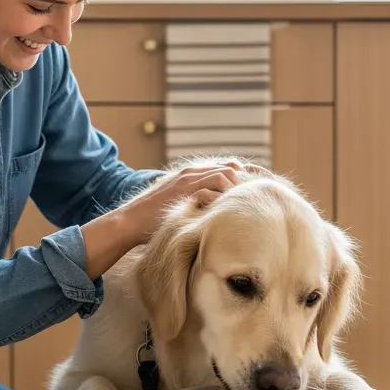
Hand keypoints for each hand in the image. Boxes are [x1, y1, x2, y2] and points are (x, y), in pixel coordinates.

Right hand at [119, 161, 246, 244]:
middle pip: (232, 167)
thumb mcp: (182, 208)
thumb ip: (199, 205)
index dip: (245, 177)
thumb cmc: (155, 220)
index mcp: (193, 175)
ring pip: (226, 173)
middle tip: (258, 198)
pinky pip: (216, 181)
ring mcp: (189, 178)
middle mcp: (192, 172)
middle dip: (248, 181)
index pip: (228, 167)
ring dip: (238, 187)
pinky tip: (233, 206)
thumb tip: (220, 216)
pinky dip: (228, 191)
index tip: (258, 190)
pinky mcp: (186, 186)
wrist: (131, 222)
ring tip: (246, 205)